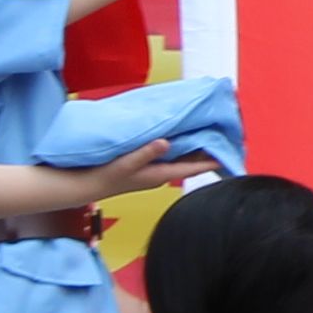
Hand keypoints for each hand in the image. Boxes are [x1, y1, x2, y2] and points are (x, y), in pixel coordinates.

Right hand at [72, 140, 212, 203]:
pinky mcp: (143, 163)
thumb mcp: (125, 163)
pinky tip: (177, 130)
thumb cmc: (104, 176)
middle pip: (188, 159)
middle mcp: (159, 172)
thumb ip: (145, 152)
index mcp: (159, 175)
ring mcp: (152, 169)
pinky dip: (175, 141)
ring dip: (191, 143)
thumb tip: (166, 142)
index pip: (191, 167)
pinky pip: (166, 151)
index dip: (210, 160)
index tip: (228, 152)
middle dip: (204, 148)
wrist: (84, 184)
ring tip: (206, 127)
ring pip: (178, 154)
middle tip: (221, 132)